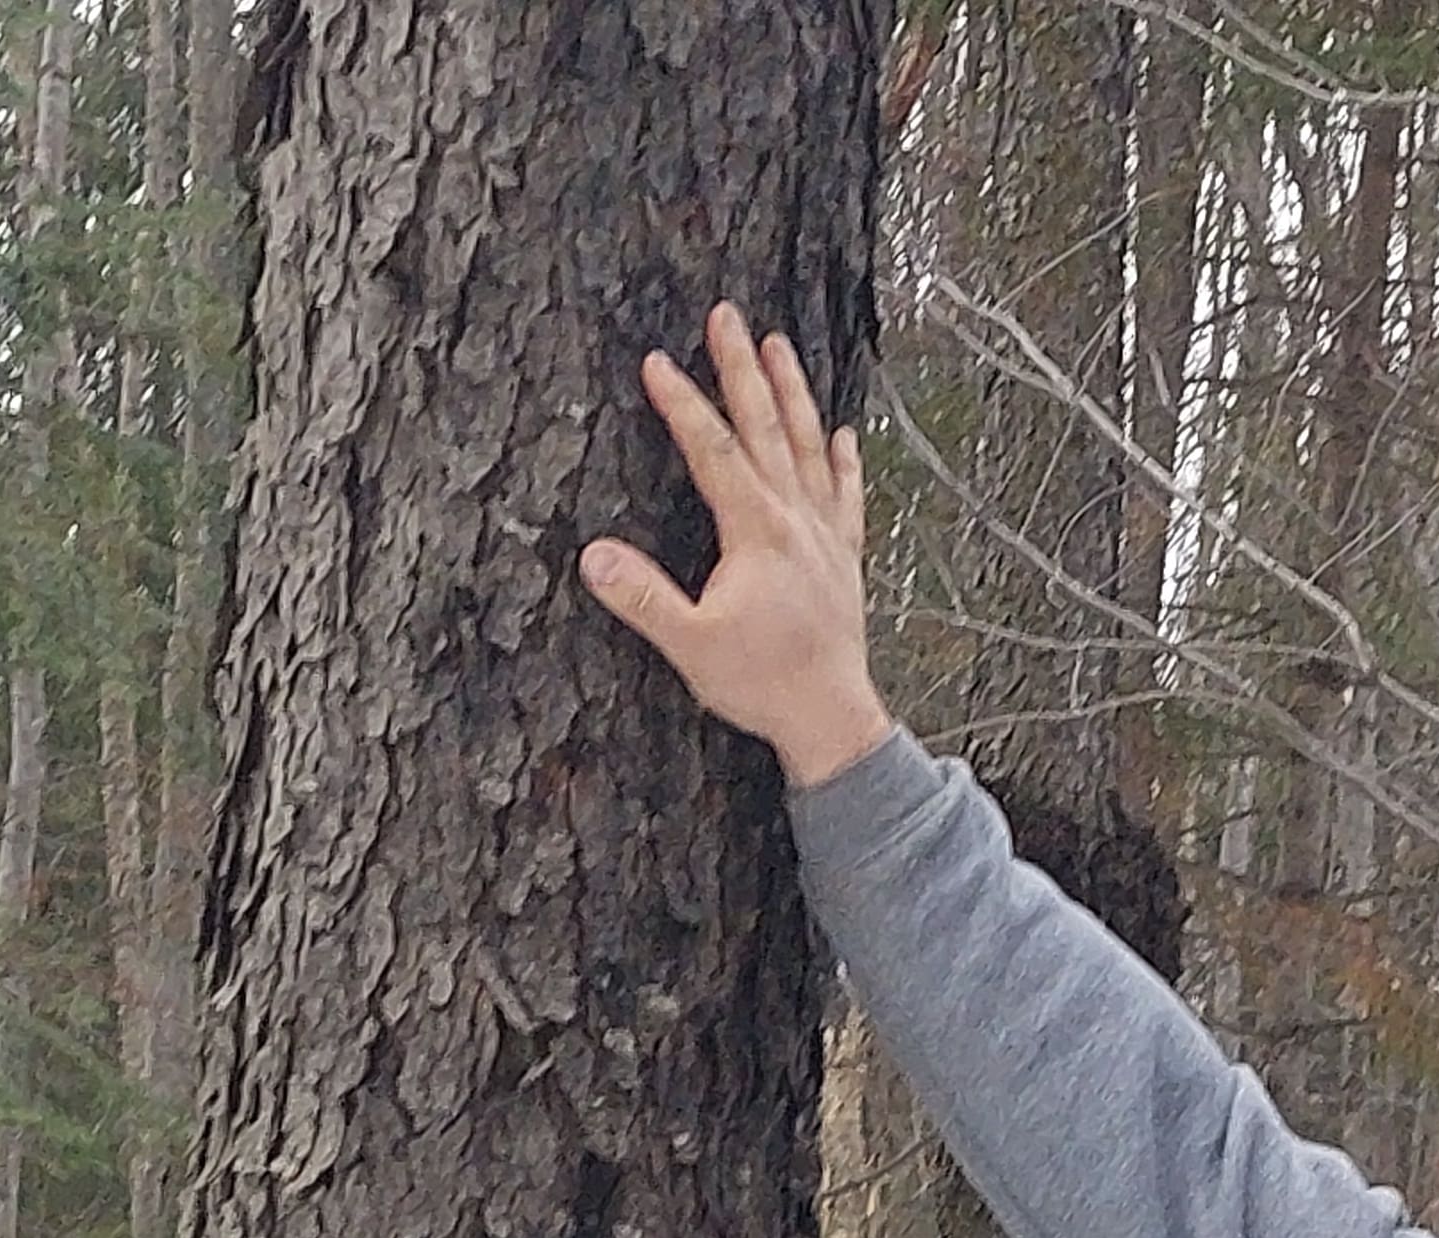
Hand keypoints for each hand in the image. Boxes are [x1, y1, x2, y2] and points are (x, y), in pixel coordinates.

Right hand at [579, 305, 892, 790]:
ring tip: (778, 346)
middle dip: (741, 369)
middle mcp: (795, 520)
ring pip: (809, 447)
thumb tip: (592, 557)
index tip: (655, 361)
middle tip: (726, 316)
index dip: (682, 404)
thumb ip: (643, 599)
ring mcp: (825, 536)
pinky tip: (842, 434)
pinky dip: (844, 462)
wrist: (833, 719)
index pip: (712, 450)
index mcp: (755, 531)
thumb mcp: (691, 647)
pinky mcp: (845, 560)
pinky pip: (846, 497)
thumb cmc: (762, 685)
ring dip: (793, 393)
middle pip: (765, 427)